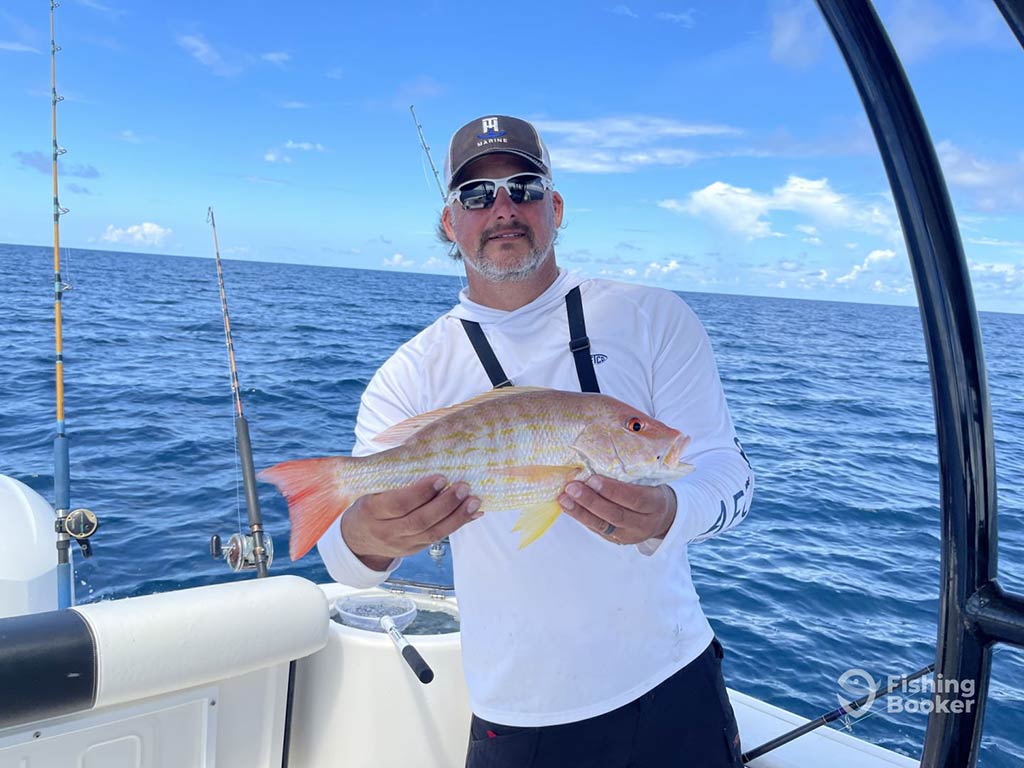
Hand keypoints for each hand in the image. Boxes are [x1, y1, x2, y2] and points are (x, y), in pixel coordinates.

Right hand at [341, 475, 481, 569]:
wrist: (358, 538)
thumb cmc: (368, 500)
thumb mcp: (369, 488)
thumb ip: (389, 473)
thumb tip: (422, 449)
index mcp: (371, 511)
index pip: (399, 504)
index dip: (421, 492)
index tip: (441, 477)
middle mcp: (385, 531)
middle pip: (419, 521)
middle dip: (444, 504)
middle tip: (463, 487)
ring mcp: (400, 544)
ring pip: (432, 534)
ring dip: (456, 517)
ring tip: (474, 500)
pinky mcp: (413, 550)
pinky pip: (438, 538)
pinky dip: (457, 525)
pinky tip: (473, 513)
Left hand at [558, 475, 675, 544]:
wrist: (663, 518)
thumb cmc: (652, 492)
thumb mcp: (651, 482)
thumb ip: (631, 476)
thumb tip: (599, 460)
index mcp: (655, 504)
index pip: (635, 499)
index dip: (613, 490)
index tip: (593, 479)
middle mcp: (643, 523)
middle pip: (616, 514)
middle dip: (591, 501)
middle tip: (572, 488)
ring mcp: (628, 535)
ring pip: (602, 526)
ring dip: (580, 512)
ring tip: (564, 498)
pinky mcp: (616, 540)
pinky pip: (596, 529)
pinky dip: (580, 517)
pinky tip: (568, 506)